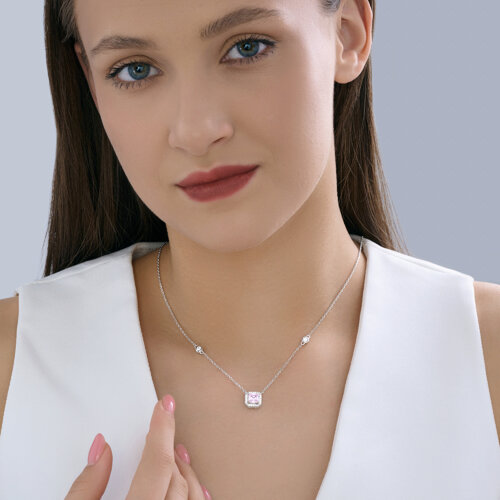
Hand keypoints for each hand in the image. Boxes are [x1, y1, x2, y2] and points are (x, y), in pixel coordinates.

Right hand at [65, 394, 211, 498]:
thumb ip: (85, 487)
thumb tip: (100, 449)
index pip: (156, 465)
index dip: (161, 430)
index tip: (164, 405)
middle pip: (174, 477)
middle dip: (169, 448)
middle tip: (164, 423)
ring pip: (191, 495)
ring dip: (185, 470)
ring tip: (178, 450)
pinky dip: (196, 494)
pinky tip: (195, 485)